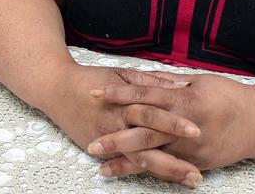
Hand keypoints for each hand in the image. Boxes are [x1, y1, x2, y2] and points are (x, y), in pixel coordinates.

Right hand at [40, 65, 204, 186]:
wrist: (56, 90)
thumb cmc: (92, 79)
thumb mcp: (122, 74)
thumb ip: (152, 82)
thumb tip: (182, 85)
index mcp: (123, 102)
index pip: (152, 114)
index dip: (174, 123)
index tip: (197, 131)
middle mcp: (115, 125)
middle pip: (148, 146)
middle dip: (173, 161)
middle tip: (196, 173)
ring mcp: (107, 141)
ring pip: (139, 161)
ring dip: (165, 172)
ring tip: (189, 180)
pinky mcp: (99, 151)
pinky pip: (126, 164)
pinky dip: (145, 173)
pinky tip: (165, 180)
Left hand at [87, 72, 254, 175]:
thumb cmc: (229, 96)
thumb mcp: (197, 82)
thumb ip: (166, 82)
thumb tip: (139, 78)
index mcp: (183, 99)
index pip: (143, 95)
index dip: (117, 94)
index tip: (94, 93)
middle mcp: (184, 125)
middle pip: (143, 131)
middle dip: (116, 138)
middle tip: (91, 144)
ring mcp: (191, 148)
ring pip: (153, 156)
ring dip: (126, 163)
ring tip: (103, 169)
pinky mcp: (197, 163)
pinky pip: (168, 168)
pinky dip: (148, 172)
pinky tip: (131, 175)